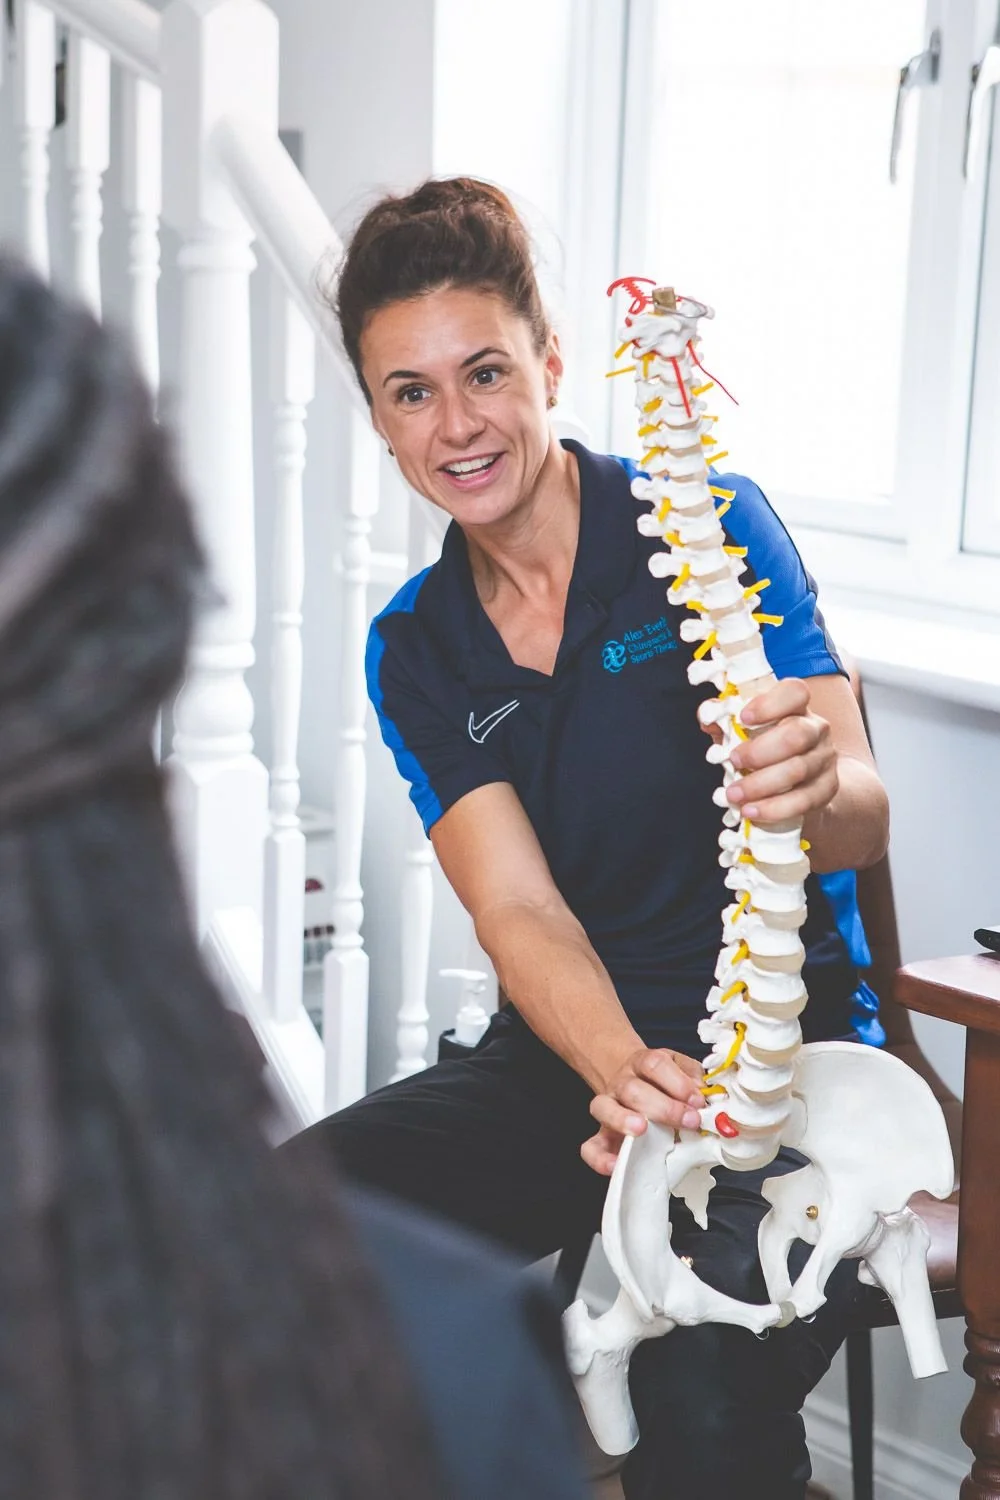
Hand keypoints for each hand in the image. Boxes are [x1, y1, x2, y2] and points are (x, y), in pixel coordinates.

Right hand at [580, 1048, 704, 1175]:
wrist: (632, 1081)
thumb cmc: (662, 1082)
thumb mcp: (679, 1068)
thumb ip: (692, 1075)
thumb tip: (702, 1092)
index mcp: (643, 1063)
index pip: (654, 1064)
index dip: (677, 1082)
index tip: (697, 1101)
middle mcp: (621, 1083)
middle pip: (632, 1089)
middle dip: (663, 1107)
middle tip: (688, 1121)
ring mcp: (607, 1107)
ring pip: (604, 1108)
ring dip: (623, 1120)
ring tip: (642, 1130)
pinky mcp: (601, 1135)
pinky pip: (590, 1146)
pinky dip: (600, 1157)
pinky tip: (616, 1164)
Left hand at [724, 678, 837, 825]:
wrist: (805, 781)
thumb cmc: (768, 749)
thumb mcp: (744, 732)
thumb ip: (725, 721)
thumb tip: (707, 716)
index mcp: (796, 707)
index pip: (795, 692)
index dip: (770, 703)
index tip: (743, 718)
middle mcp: (816, 729)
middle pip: (797, 734)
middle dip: (760, 751)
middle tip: (734, 761)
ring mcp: (824, 759)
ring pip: (798, 770)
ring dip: (760, 785)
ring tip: (734, 795)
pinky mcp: (827, 788)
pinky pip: (803, 800)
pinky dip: (773, 808)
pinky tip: (751, 811)